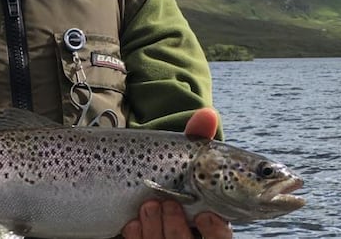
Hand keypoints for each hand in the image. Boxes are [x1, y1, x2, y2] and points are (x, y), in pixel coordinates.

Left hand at [121, 108, 232, 238]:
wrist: (123, 178)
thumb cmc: (164, 169)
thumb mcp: (181, 155)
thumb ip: (197, 138)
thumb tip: (209, 114)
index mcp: (210, 219)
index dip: (217, 231)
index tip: (207, 215)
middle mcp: (191, 235)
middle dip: (178, 226)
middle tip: (167, 203)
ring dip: (156, 227)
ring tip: (148, 205)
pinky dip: (137, 236)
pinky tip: (133, 221)